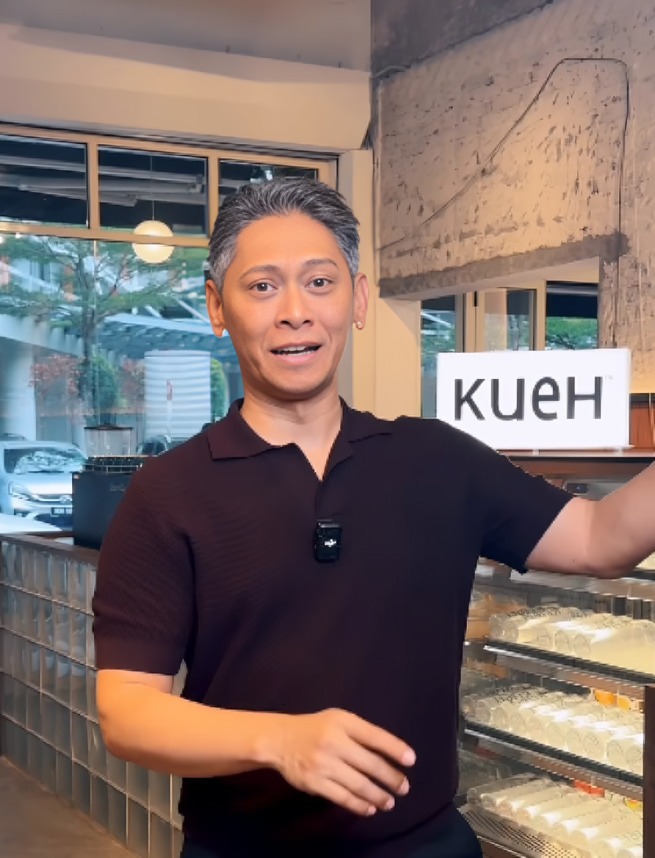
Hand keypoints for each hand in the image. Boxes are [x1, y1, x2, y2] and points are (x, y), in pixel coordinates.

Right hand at [267, 709, 415, 816]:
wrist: (280, 740)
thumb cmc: (316, 728)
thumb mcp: (338, 719)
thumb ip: (360, 732)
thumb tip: (390, 753)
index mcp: (342, 722)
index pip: (374, 736)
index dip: (394, 748)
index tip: (411, 760)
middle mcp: (334, 742)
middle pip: (370, 763)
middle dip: (391, 777)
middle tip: (404, 787)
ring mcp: (324, 764)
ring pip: (358, 784)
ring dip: (378, 795)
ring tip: (390, 802)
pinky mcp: (315, 783)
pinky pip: (342, 797)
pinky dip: (359, 805)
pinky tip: (370, 808)